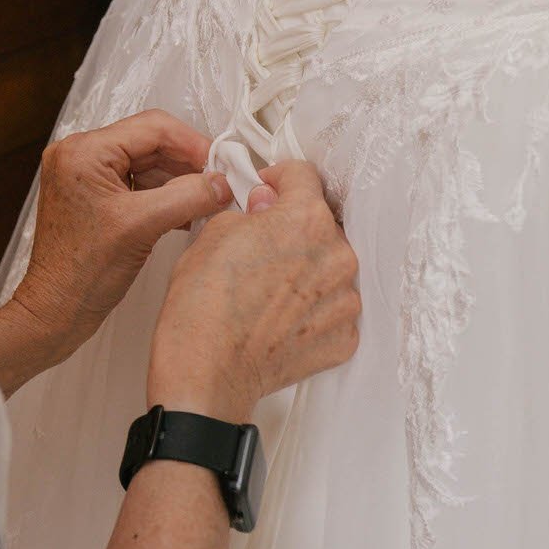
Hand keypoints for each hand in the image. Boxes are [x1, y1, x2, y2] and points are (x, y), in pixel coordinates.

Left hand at [0, 112, 232, 394]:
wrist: (54, 312)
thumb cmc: (84, 272)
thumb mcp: (143, 226)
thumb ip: (187, 196)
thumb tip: (223, 182)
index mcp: (84, 151)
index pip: (153, 127)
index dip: (194, 144)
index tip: (223, 165)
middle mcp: (79, 155)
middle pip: (150, 142)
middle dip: (188, 163)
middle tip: (220, 184)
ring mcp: (84, 175)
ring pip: (146, 163)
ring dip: (178, 180)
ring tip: (206, 202)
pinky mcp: (91, 196)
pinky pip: (135, 183)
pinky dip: (162, 194)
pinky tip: (185, 213)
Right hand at [148, 159, 360, 423]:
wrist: (207, 373)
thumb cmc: (203, 306)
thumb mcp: (213, 234)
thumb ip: (249, 210)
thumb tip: (265, 206)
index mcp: (306, 219)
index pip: (303, 176)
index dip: (277, 179)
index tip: (267, 191)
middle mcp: (338, 256)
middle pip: (321, 224)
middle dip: (293, 229)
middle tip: (260, 247)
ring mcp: (346, 301)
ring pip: (330, 268)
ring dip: (307, 270)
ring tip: (270, 289)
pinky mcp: (344, 338)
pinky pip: (333, 310)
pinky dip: (313, 310)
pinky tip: (281, 318)